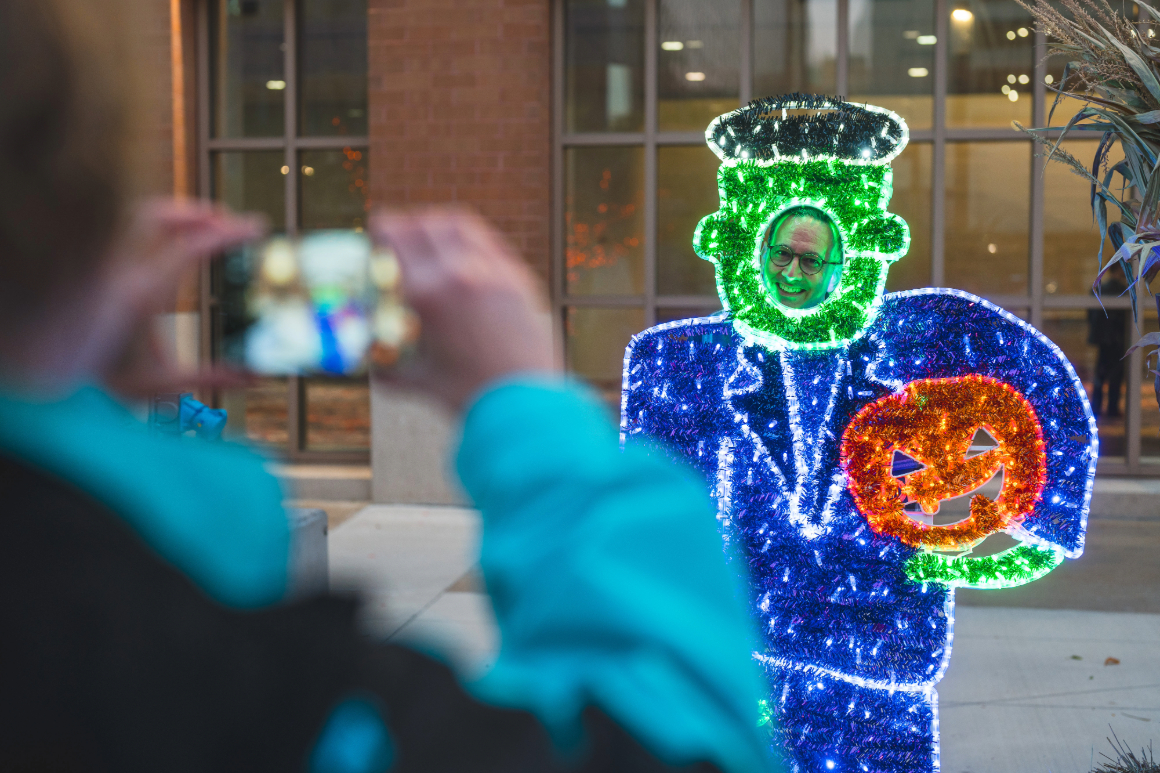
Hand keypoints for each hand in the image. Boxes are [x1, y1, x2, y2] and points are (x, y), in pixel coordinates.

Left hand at [4, 198, 262, 394]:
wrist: (46, 379)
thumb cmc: (99, 383)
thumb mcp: (159, 384)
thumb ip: (210, 378)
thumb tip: (257, 378)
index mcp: (141, 294)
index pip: (191, 246)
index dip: (229, 233)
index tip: (256, 227)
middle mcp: (118, 270)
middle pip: (161, 217)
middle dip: (200, 214)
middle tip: (230, 222)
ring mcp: (102, 263)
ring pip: (137, 215)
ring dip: (173, 213)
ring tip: (202, 222)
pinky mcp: (95, 265)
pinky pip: (123, 226)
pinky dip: (151, 223)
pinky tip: (167, 238)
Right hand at [369, 207, 558, 411]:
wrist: (524, 401)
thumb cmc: (470, 395)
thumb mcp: (420, 380)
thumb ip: (391, 371)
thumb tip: (372, 368)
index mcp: (426, 292)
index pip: (396, 238)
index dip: (381, 228)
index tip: (375, 230)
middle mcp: (458, 271)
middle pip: (424, 224)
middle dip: (407, 223)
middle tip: (399, 232)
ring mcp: (492, 270)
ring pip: (459, 225)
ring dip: (438, 223)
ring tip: (431, 232)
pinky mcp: (518, 278)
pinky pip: (489, 242)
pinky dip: (469, 238)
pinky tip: (465, 250)